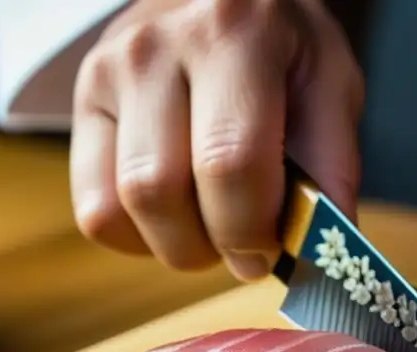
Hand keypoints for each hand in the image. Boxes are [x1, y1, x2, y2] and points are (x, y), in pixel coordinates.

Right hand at [70, 0, 362, 281]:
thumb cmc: (286, 53)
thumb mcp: (331, 87)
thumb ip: (332, 166)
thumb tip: (325, 250)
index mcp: (234, 36)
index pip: (228, 162)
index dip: (252, 228)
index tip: (275, 248)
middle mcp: (155, 48)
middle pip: (160, 191)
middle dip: (213, 245)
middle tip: (249, 246)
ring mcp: (108, 73)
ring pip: (120, 207)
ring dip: (177, 245)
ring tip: (216, 227)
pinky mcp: (84, 103)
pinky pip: (95, 210)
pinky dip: (139, 238)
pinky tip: (179, 216)